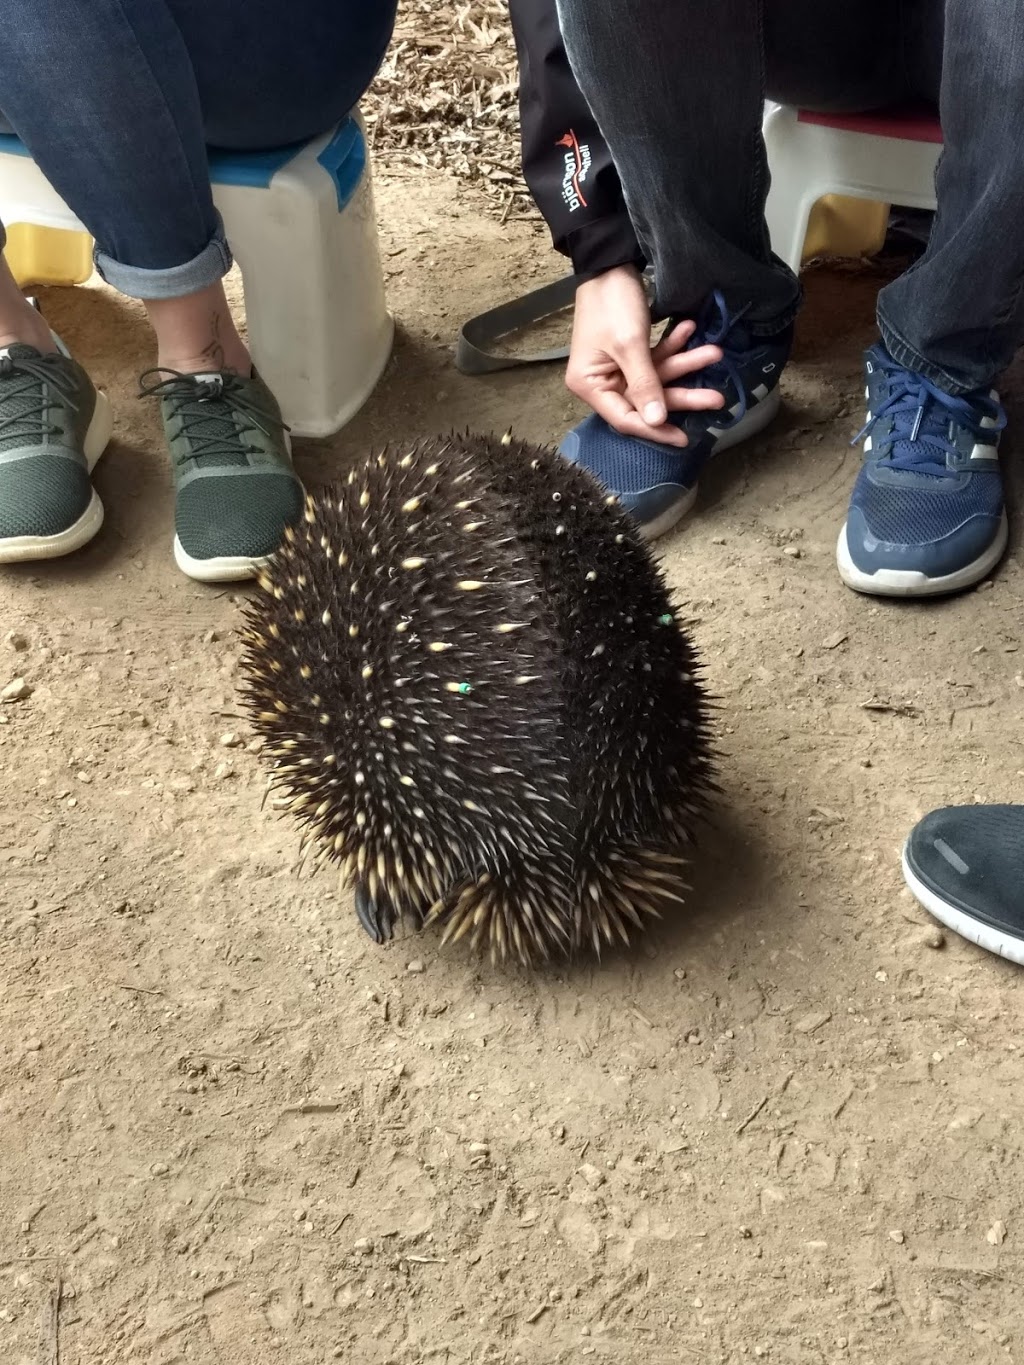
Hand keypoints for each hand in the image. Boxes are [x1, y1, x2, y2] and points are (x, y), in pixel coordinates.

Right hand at [567, 265, 725, 446]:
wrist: (608, 262)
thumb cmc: (610, 304)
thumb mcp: (629, 345)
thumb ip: (645, 385)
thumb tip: (657, 421)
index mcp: (591, 386)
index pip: (626, 418)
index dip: (655, 429)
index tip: (684, 438)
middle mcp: (603, 381)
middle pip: (646, 401)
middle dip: (682, 395)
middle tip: (716, 399)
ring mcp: (617, 367)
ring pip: (657, 378)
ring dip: (685, 364)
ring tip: (714, 353)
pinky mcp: (630, 352)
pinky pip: (656, 358)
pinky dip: (673, 346)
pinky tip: (692, 332)